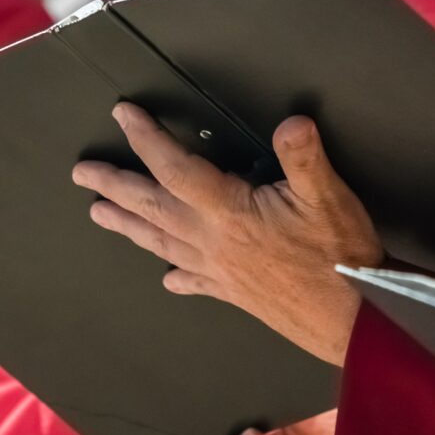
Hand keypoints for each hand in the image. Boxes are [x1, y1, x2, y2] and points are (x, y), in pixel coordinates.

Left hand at [72, 105, 382, 365]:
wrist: (352, 319)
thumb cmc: (339, 257)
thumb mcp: (329, 197)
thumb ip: (304, 157)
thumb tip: (291, 122)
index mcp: (228, 212)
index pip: (175, 168)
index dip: (147, 138)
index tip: (123, 115)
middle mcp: (212, 240)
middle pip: (152, 208)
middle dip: (114, 186)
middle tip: (82, 175)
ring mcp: (218, 269)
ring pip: (160, 242)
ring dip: (127, 226)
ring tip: (99, 215)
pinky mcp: (233, 292)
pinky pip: (195, 282)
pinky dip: (178, 277)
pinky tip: (169, 280)